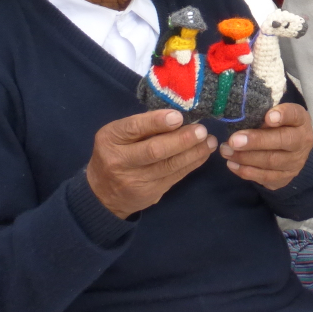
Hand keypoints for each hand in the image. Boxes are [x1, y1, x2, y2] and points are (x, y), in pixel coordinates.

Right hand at [86, 110, 216, 218]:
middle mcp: (120, 161)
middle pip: (154, 150)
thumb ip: (141, 126)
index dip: (157, 122)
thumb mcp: (117, 136)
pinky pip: (175, 176)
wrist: (103, 195)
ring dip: (194, 153)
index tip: (178, 116)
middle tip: (201, 131)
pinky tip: (203, 154)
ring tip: (209, 141)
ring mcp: (135, 180)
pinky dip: (192, 164)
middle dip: (181, 140)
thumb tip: (177, 116)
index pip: (133, 128)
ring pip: (169, 166)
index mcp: (110, 139)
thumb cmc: (115, 154)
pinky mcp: (151, 193)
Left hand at [219, 103, 312, 189]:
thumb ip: (261, 114)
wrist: (291, 150)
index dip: (283, 115)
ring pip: (271, 161)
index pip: (295, 115)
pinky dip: (246, 171)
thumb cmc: (277, 126)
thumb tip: (238, 117)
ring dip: (245, 157)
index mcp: (300, 120)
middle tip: (234, 141)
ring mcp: (296, 162)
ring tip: (226, 151)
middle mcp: (302, 141)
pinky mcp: (286, 177)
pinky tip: (232, 164)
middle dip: (256, 141)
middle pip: (282, 141)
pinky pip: (266, 177)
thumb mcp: (273, 115)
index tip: (268, 116)